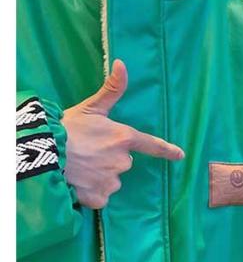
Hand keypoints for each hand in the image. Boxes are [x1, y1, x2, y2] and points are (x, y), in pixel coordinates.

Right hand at [62, 60, 184, 208]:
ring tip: (78, 167)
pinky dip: (90, 193)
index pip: (152, 145)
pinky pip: (100, 197)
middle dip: (108, 159)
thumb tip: (122, 63)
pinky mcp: (99, 198)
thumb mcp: (90, 107)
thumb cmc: (66, 128)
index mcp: (123, 138)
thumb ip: (111, 89)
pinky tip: (77, 182)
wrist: (42, 154)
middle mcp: (122, 161)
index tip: (180, 155)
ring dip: (99, 176)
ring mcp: (111, 181)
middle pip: (122, 162)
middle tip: (86, 152)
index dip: (168, 150)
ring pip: (110, 180)